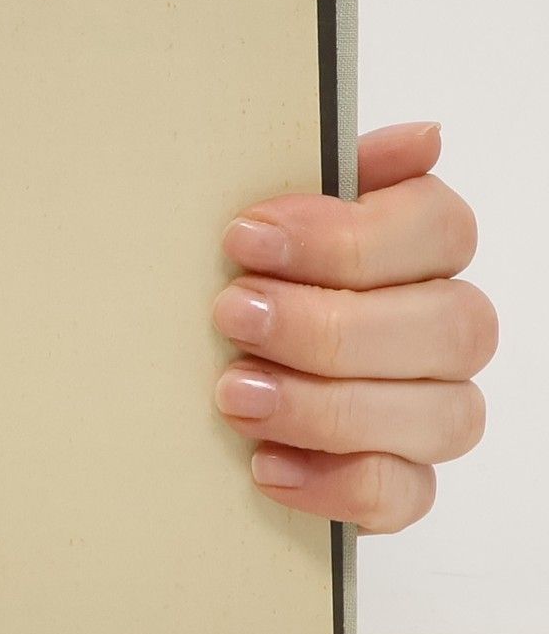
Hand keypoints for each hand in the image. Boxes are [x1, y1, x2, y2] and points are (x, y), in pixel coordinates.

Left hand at [213, 122, 494, 532]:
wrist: (185, 378)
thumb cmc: (240, 282)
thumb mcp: (261, 221)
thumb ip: (327, 175)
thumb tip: (422, 138)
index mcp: (419, 252)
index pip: (440, 230)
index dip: (345, 236)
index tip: (245, 237)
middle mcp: (444, 330)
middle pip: (449, 327)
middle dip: (329, 325)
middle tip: (233, 315)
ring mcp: (431, 411)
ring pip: (440, 416)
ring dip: (328, 406)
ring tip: (234, 394)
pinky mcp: (399, 483)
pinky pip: (403, 495)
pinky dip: (335, 483)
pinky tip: (266, 464)